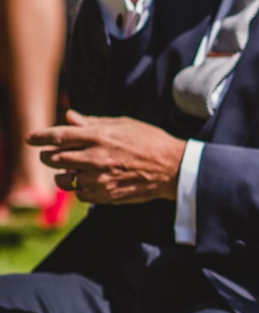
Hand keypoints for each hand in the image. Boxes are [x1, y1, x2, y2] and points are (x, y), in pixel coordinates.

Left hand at [29, 110, 185, 204]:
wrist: (174, 168)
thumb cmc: (150, 142)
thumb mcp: (124, 125)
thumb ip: (94, 123)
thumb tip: (70, 117)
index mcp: (99, 137)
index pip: (58, 136)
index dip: (39, 137)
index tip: (30, 138)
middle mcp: (95, 158)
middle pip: (54, 159)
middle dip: (48, 156)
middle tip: (51, 155)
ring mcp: (99, 178)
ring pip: (64, 180)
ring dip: (63, 174)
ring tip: (72, 171)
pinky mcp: (105, 195)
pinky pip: (80, 194)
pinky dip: (80, 188)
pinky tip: (90, 182)